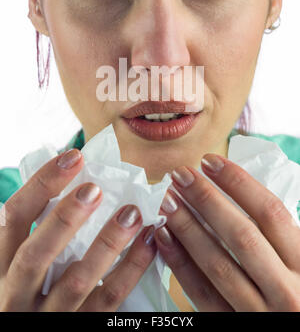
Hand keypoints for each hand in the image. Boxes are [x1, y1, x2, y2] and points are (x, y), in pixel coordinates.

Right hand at [0, 149, 155, 310]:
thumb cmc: (35, 285)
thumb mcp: (23, 257)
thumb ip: (42, 227)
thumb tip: (81, 179)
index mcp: (2, 263)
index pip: (13, 217)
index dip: (42, 184)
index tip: (73, 156)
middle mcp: (17, 293)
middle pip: (35, 254)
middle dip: (64, 218)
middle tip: (94, 189)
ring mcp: (48, 316)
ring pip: (76, 281)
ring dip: (107, 243)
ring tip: (132, 212)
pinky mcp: (80, 328)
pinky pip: (108, 300)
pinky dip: (131, 269)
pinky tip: (148, 241)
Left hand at [155, 154, 299, 311]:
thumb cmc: (297, 291)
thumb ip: (281, 233)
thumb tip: (237, 189)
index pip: (270, 213)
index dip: (238, 182)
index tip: (210, 161)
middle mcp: (287, 290)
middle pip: (241, 235)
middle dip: (206, 200)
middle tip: (181, 175)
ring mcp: (258, 313)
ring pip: (218, 264)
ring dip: (188, 228)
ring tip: (168, 200)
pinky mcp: (231, 327)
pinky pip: (201, 294)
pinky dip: (180, 263)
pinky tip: (164, 237)